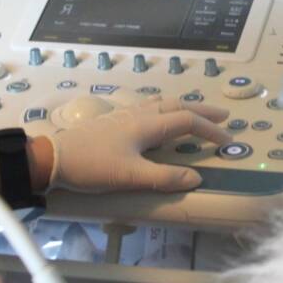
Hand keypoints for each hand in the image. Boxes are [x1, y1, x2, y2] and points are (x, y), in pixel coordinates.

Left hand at [49, 101, 231, 192]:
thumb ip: (165, 177)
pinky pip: (149, 108)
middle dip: (202, 111)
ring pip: (162, 104)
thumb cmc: (93, 166)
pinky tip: (160, 118)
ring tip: (197, 114)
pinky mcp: (114, 121)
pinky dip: (165, 110)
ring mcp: (125, 116)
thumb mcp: (132, 176)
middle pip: (178, 106)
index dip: (210, 130)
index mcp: (147, 125)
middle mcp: (139, 115)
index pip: (188, 121)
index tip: (228, 140)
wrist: (54, 158)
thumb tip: (197, 177)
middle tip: (223, 117)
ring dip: (184, 108)